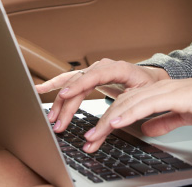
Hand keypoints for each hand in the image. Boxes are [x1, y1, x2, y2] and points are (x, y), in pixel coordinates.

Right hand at [35, 59, 168, 133]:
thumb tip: (112, 125)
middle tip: (59, 125)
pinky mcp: (90, 76)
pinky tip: (40, 89)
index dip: (79, 85)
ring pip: (72, 83)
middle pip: (79, 84)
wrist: (151, 78)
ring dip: (60, 102)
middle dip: (67, 105)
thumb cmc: (148, 87)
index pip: (95, 75)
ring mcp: (95, 70)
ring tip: (52, 119)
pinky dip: (55, 84)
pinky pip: (70, 80)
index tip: (65, 96)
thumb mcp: (144, 97)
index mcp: (119, 68)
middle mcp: (103, 66)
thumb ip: (128, 109)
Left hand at [80, 70, 191, 152]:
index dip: (107, 120)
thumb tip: (147, 130)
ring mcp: (165, 90)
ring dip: (107, 122)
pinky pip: (145, 105)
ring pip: (127, 104)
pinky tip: (114, 124)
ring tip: (93, 137)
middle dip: (99, 123)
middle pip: (120, 104)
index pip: (125, 104)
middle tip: (86, 141)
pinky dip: (127, 115)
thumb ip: (164, 121)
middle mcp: (157, 88)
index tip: (95, 137)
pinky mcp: (174, 95)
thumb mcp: (184, 116)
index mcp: (158, 92)